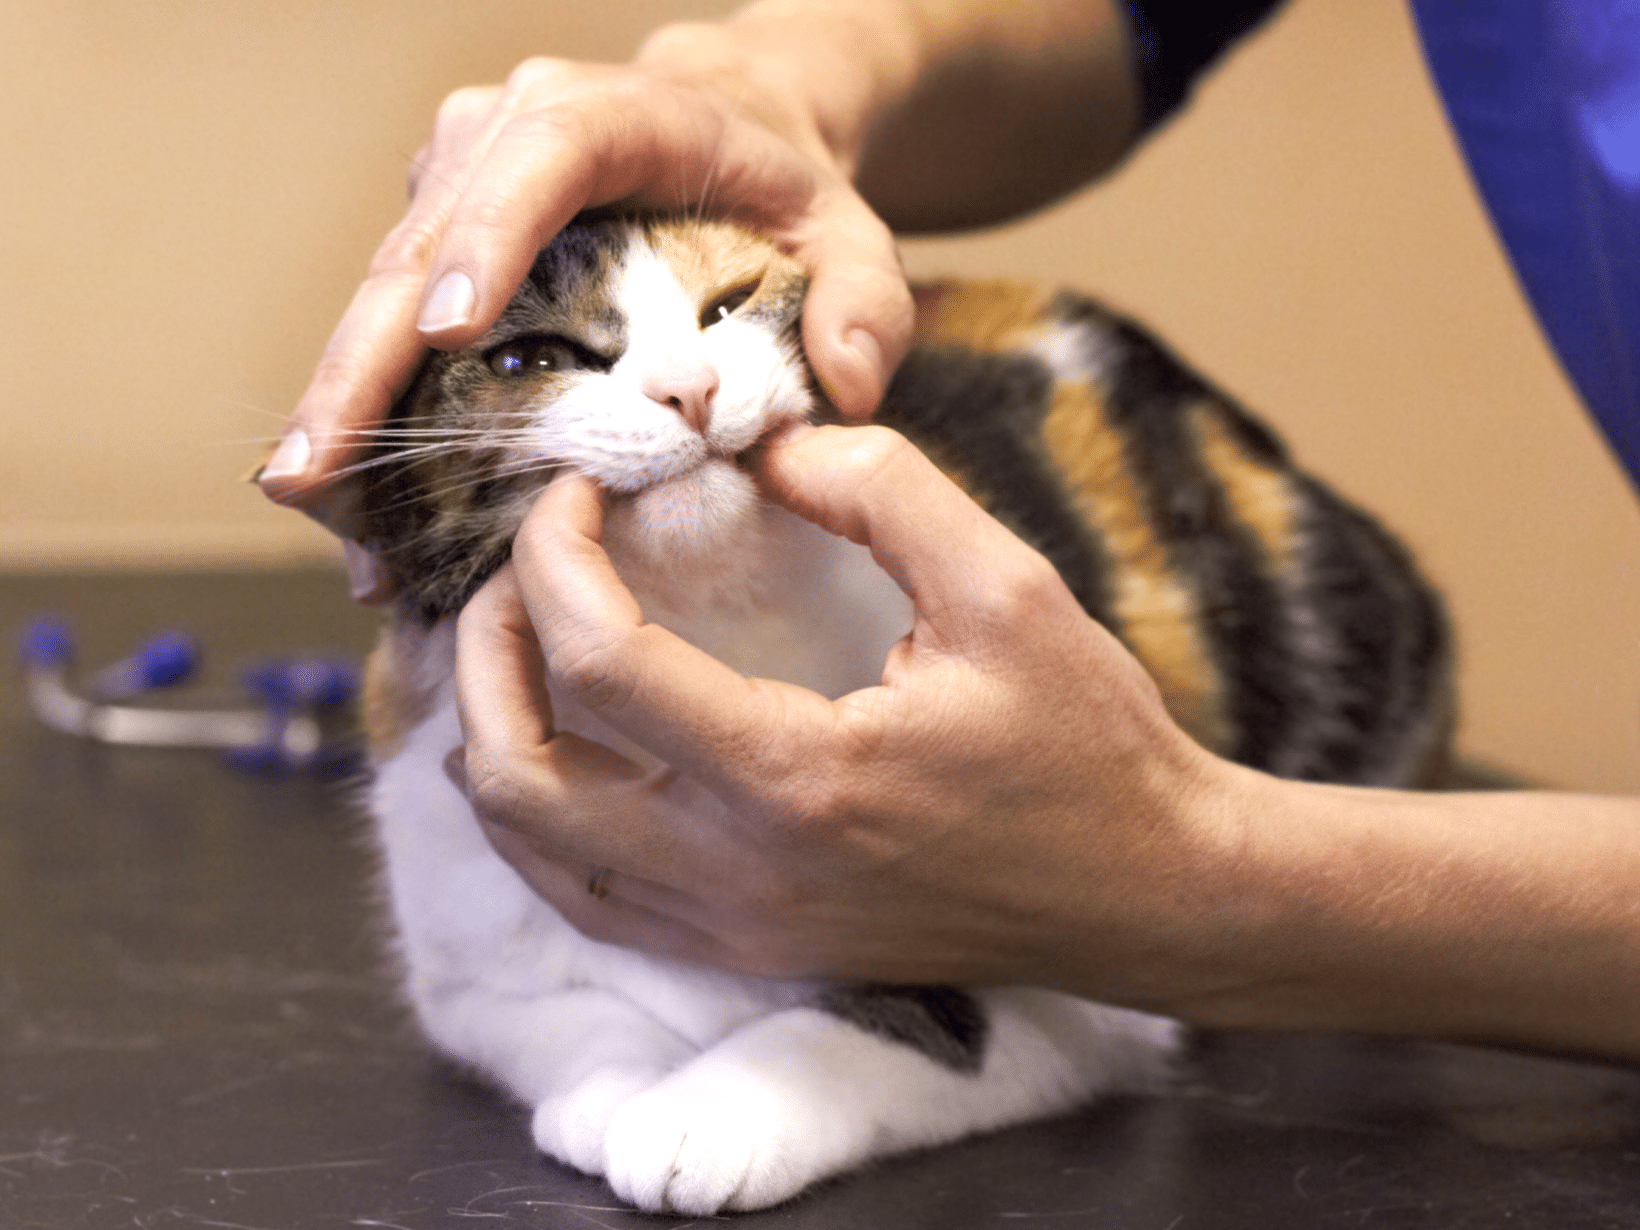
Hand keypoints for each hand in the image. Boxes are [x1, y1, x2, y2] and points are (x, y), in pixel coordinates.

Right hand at [257, 18, 914, 549]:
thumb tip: (850, 388)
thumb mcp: (854, 238)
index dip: (488, 240)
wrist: (734, 129)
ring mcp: (462, 177)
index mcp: (618, 114)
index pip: (542, 160)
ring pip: (384, 289)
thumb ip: (868, 304)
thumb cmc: (789, 190)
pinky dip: (376, 406)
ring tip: (316, 512)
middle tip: (310, 475)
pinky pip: (395, 318)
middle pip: (421, 244)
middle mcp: (512, 130)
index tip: (447, 329)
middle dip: (360, 363)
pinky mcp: (443, 228)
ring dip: (345, 400)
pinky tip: (357, 505)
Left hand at [452, 424, 1242, 1007]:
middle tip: (518, 566)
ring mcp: (735, 930)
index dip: (553, 554)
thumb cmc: (1087, 744)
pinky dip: (544, 818)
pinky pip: (587, 900)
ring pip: (531, 852)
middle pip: (516, 774)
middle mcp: (739, 875)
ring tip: (527, 644)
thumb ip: (878, 490)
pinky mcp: (750, 953)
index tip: (575, 489)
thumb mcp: (1005, 587)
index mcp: (796, 777)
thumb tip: (763, 446)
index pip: (600, 661)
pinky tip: (573, 748)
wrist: (1146, 895)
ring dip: (495, 735)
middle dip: (483, 649)